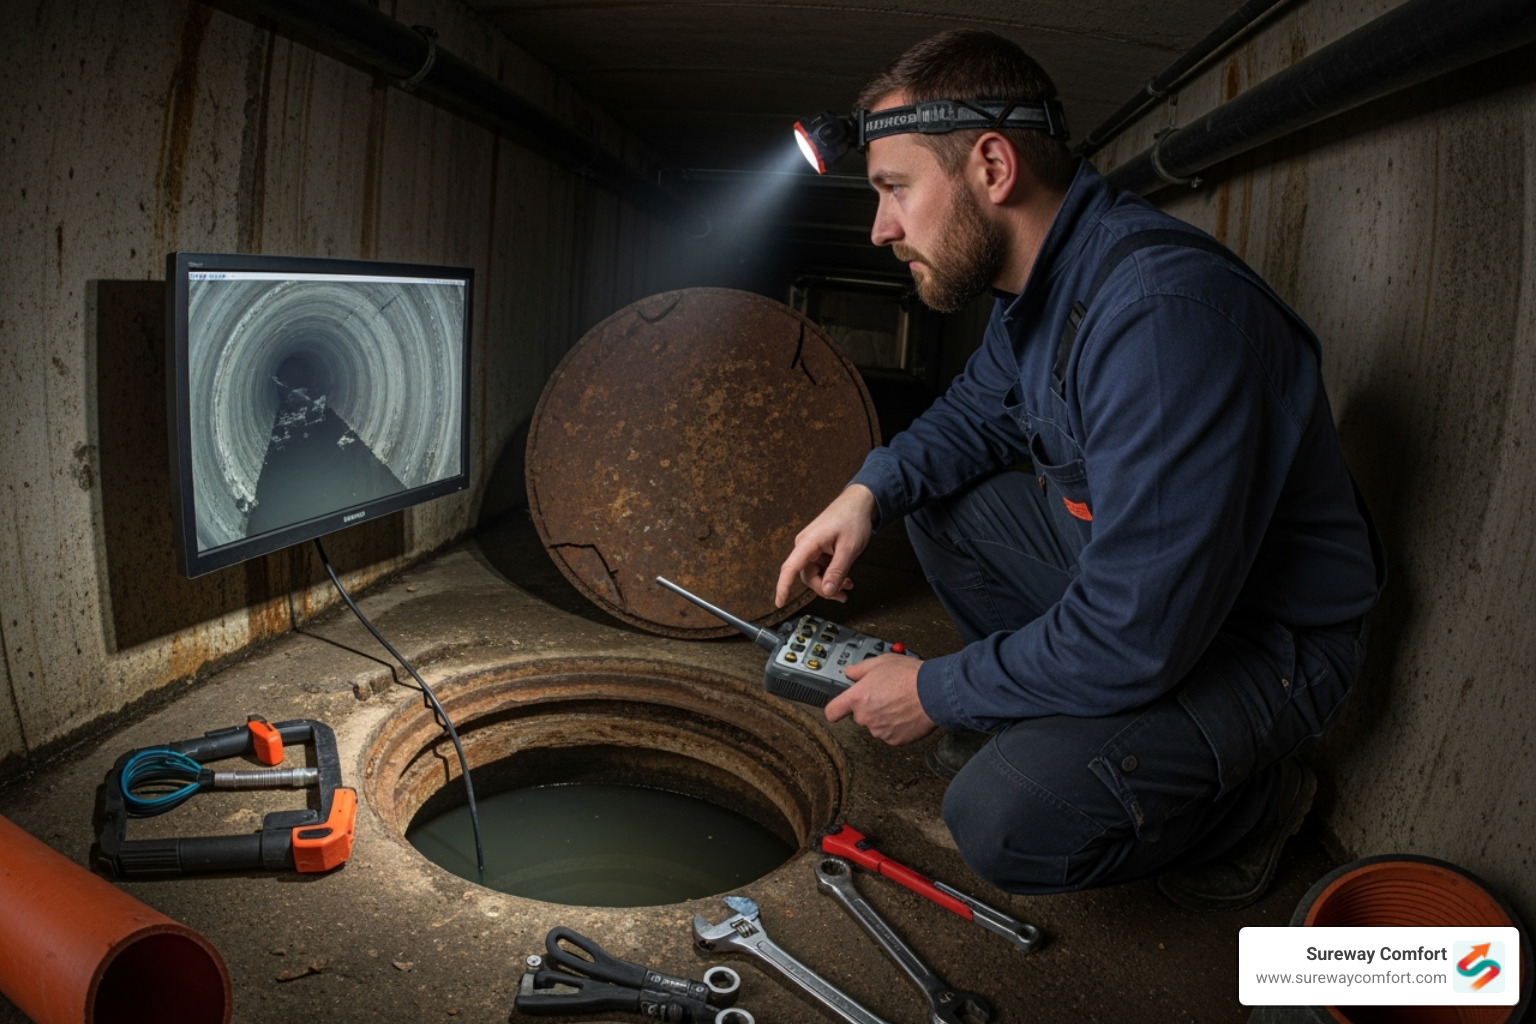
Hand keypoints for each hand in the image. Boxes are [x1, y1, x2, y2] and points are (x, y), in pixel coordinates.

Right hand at [775, 485, 877, 605]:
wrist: (860, 502)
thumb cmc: (853, 518)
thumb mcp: (848, 548)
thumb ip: (837, 571)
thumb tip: (828, 591)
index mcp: (808, 542)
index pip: (790, 568)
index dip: (783, 587)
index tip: (779, 602)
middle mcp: (806, 545)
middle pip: (807, 576)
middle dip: (823, 588)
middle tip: (842, 595)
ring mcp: (812, 546)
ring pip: (815, 573)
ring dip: (830, 583)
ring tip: (847, 586)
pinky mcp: (819, 548)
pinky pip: (821, 567)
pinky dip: (832, 575)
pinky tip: (845, 578)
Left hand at [824, 654, 935, 745]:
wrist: (933, 693)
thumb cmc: (909, 676)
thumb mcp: (881, 662)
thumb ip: (860, 669)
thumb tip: (850, 673)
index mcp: (857, 698)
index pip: (832, 711)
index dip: (836, 709)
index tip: (839, 708)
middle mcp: (865, 716)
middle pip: (859, 716)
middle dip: (870, 707)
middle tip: (885, 695)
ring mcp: (879, 730)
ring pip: (876, 725)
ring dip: (884, 717)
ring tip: (900, 703)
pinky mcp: (894, 740)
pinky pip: (890, 734)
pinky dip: (897, 727)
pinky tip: (906, 714)